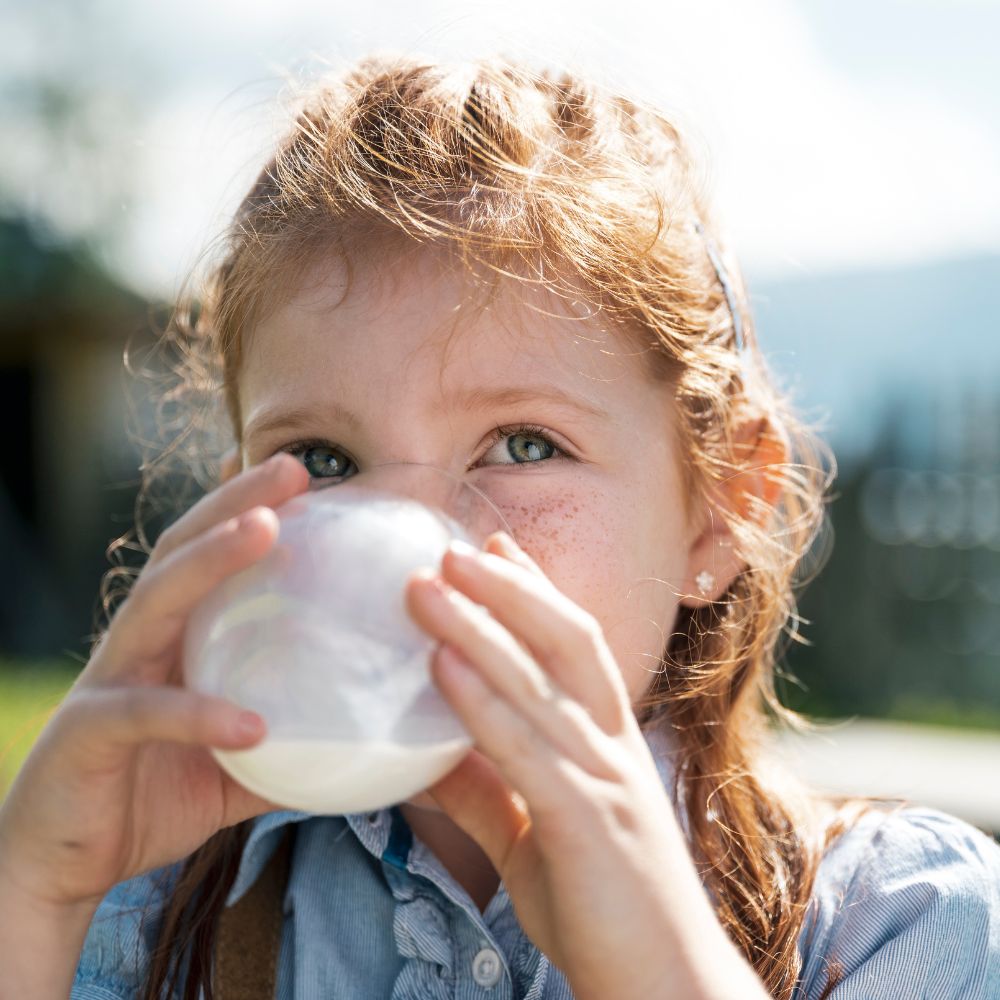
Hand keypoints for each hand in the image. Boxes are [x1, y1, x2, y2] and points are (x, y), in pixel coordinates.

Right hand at [0, 453, 309, 909]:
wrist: (60, 868)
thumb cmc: (150, 800)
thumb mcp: (237, 768)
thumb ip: (290, 748)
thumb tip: (362, 746)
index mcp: (174, 642)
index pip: (211, 558)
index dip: (251, 511)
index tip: (309, 479)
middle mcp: (140, 645)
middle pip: (183, 552)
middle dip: (235, 504)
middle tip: (293, 467)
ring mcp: (109, 681)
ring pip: (157, 602)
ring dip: (210, 560)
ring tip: (266, 529)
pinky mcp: (88, 733)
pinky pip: (145, 715)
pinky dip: (198, 714)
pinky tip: (251, 723)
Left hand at [405, 533, 732, 998]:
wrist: (665, 987)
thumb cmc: (603, 911)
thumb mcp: (535, 840)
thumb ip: (487, 792)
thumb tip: (427, 757)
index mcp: (608, 744)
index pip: (575, 646)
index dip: (536, 591)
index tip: (495, 547)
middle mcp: (613, 746)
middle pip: (566, 639)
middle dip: (511, 586)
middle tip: (455, 545)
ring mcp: (605, 779)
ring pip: (541, 681)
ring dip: (482, 624)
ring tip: (430, 581)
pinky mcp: (586, 823)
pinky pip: (526, 748)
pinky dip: (482, 700)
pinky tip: (441, 665)